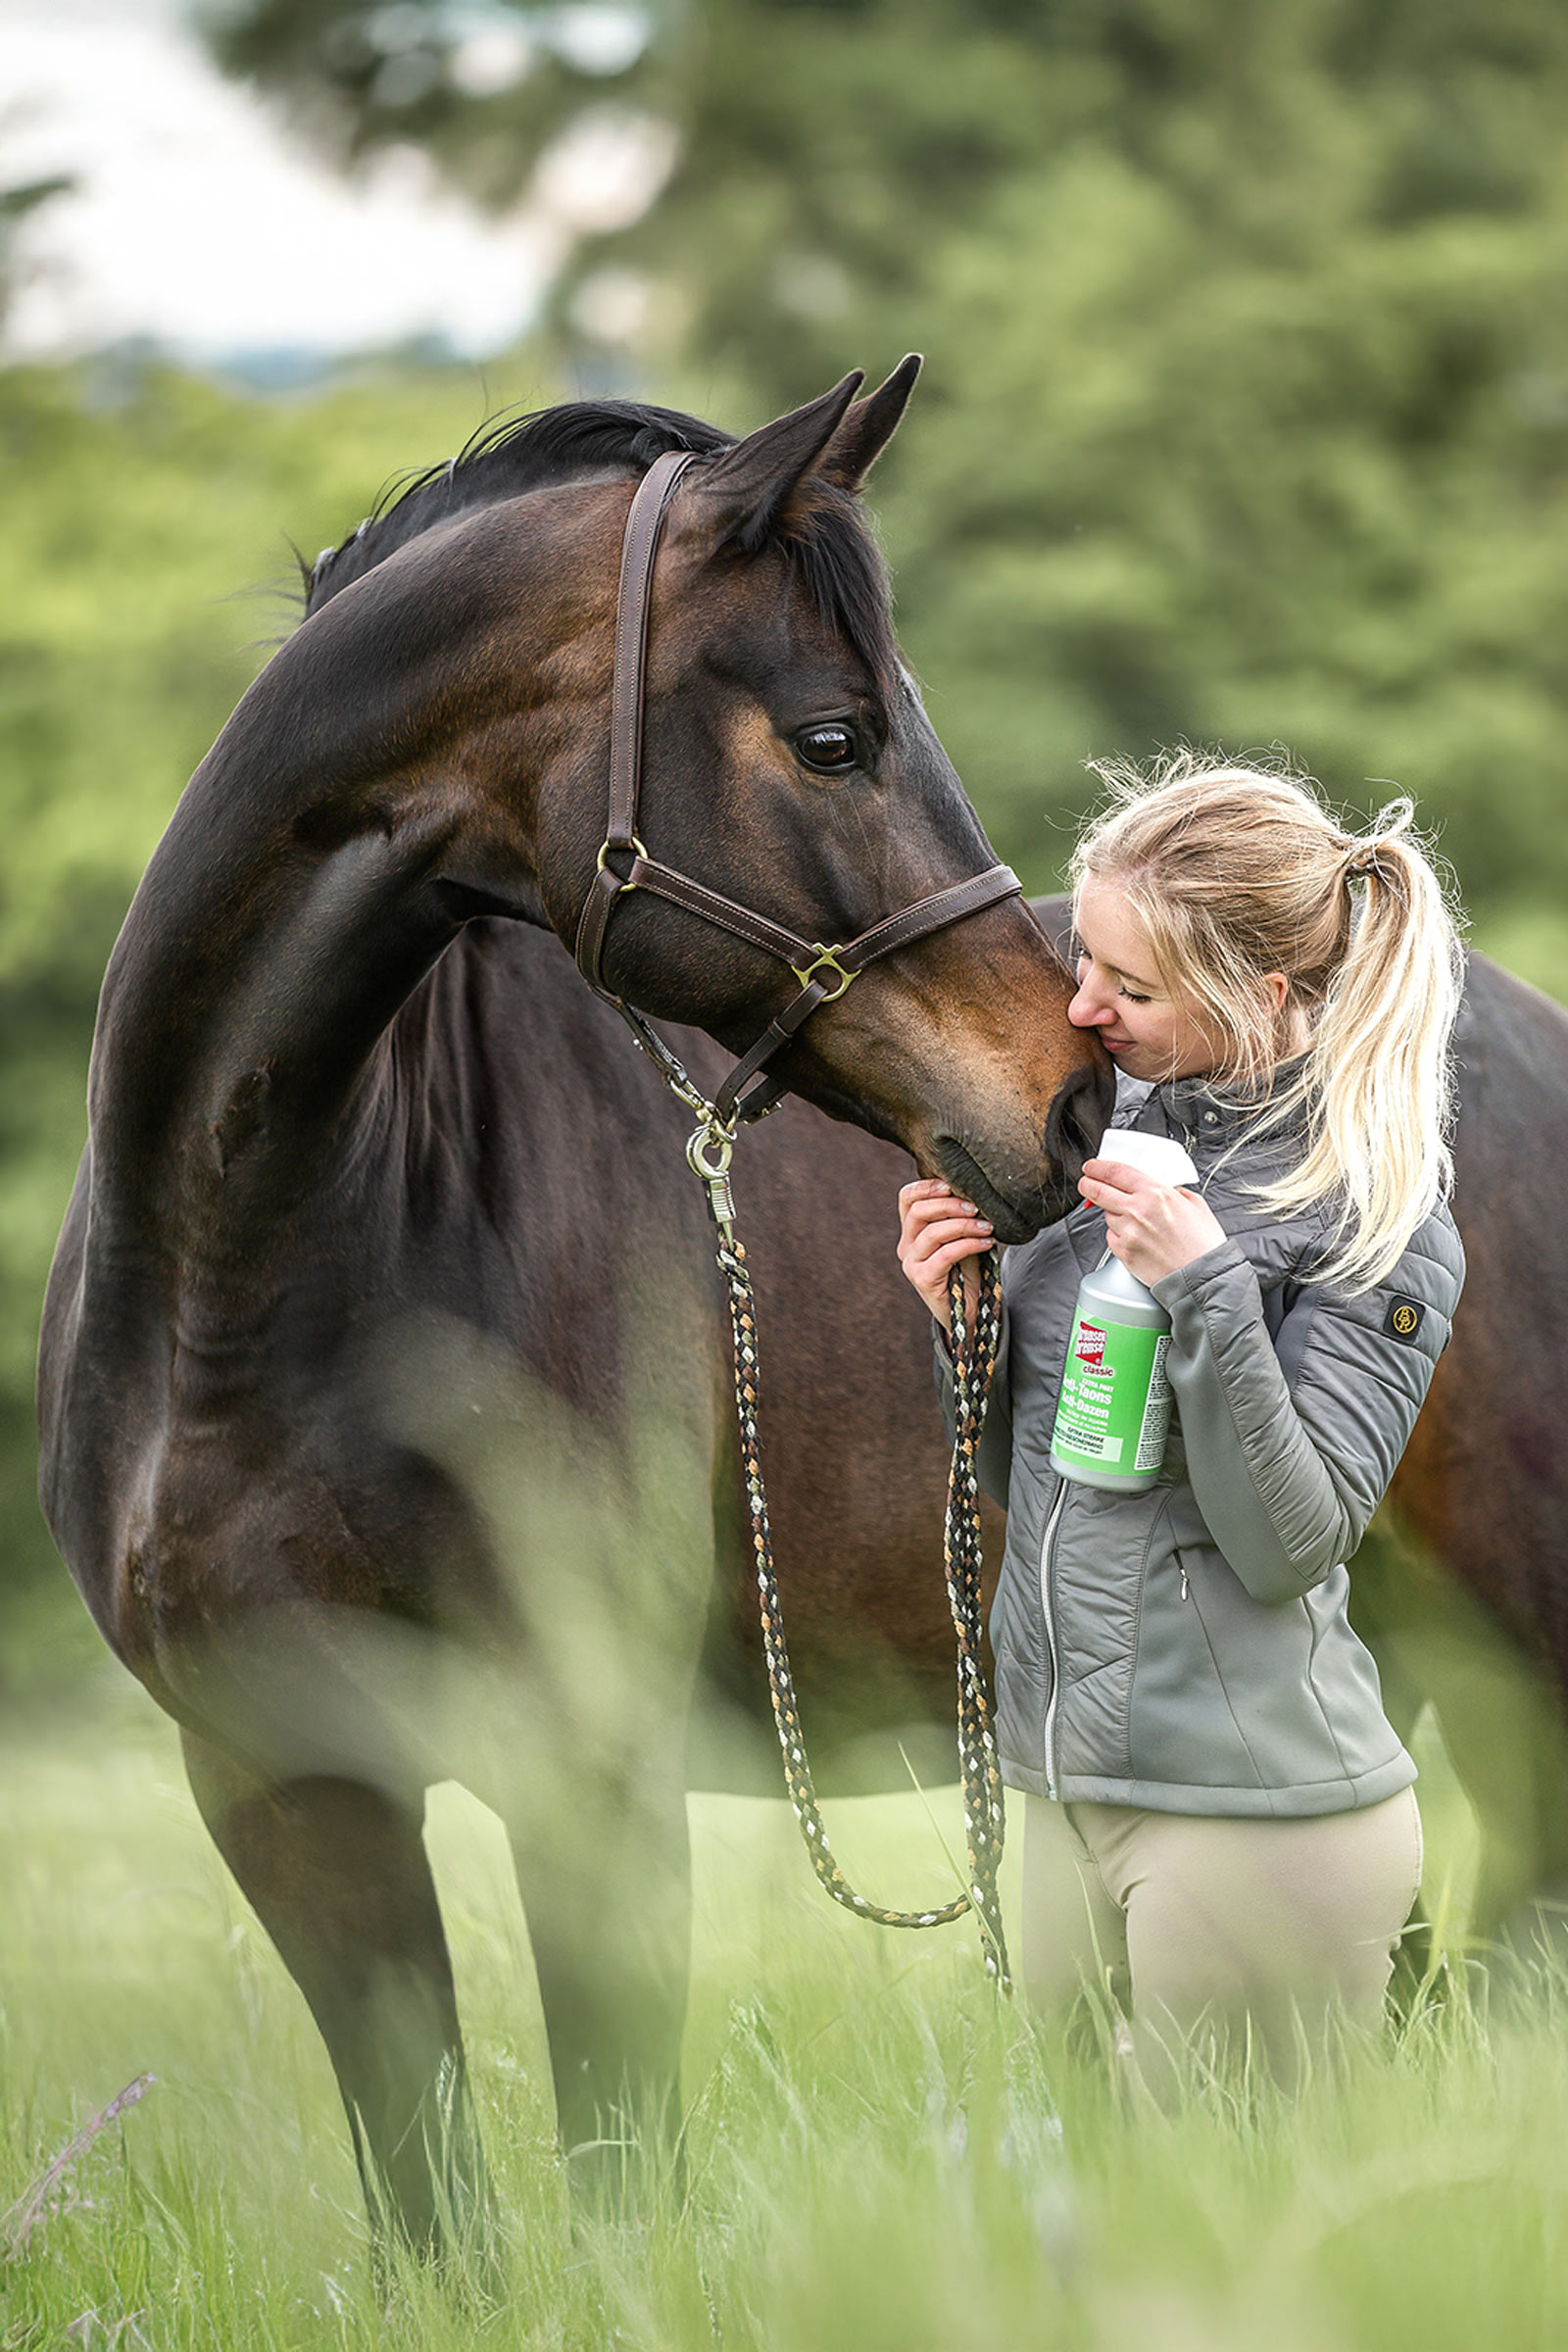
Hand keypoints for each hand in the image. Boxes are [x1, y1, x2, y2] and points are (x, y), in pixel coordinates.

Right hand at [897, 1179, 993, 1332]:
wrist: (970, 1310)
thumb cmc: (967, 1270)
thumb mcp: (961, 1236)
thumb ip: (958, 1216)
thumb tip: (972, 1191)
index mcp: (911, 1231)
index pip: (907, 1198)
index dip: (927, 1186)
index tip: (952, 1184)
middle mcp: (906, 1246)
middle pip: (918, 1211)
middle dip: (950, 1205)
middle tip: (976, 1208)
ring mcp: (911, 1263)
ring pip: (933, 1232)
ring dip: (964, 1225)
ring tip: (987, 1227)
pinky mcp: (922, 1279)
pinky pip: (946, 1254)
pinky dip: (969, 1244)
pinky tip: (986, 1242)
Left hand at [1077, 1159, 1225, 1285]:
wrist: (1202, 1277)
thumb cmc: (1203, 1244)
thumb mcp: (1195, 1205)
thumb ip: (1174, 1192)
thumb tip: (1164, 1187)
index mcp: (1155, 1193)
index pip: (1116, 1172)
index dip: (1098, 1167)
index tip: (1092, 1167)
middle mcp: (1137, 1210)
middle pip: (1098, 1191)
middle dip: (1088, 1184)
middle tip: (1086, 1182)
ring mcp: (1127, 1232)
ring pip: (1107, 1215)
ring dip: (1112, 1213)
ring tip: (1133, 1221)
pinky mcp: (1123, 1252)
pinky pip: (1111, 1237)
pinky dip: (1118, 1235)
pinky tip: (1136, 1239)